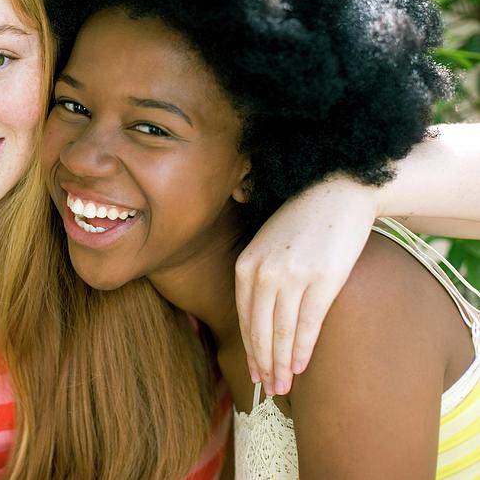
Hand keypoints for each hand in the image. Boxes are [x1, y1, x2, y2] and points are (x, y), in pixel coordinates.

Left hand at [235, 174, 377, 394]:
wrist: (339, 193)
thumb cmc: (303, 222)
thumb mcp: (267, 244)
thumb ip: (257, 274)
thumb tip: (256, 314)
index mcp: (246, 264)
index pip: (243, 317)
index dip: (249, 348)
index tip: (254, 372)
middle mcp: (263, 272)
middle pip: (259, 329)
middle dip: (264, 363)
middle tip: (269, 389)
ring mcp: (292, 276)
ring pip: (281, 331)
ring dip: (282, 363)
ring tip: (284, 386)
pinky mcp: (322, 279)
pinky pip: (307, 323)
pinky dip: (302, 348)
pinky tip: (301, 366)